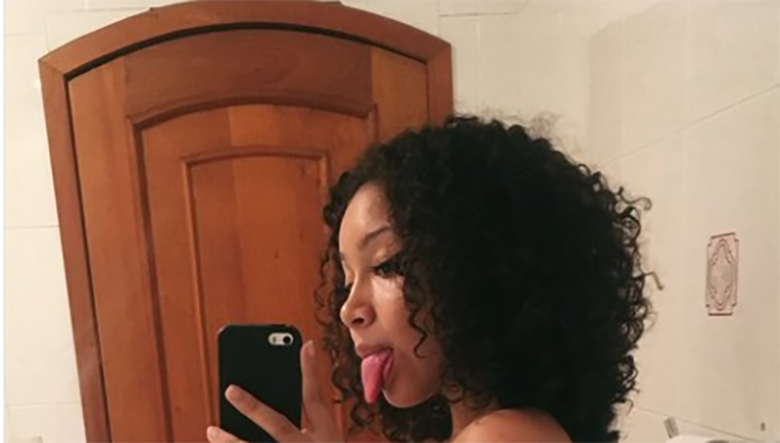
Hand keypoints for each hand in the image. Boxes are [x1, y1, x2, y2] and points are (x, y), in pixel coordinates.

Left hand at [207, 340, 342, 442]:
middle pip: (278, 425)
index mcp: (322, 434)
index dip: (309, 371)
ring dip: (232, 442)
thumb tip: (304, 352)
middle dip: (254, 407)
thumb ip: (313, 397)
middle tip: (230, 389)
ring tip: (212, 430)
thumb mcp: (325, 430)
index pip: (312, 398)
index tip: (305, 345)